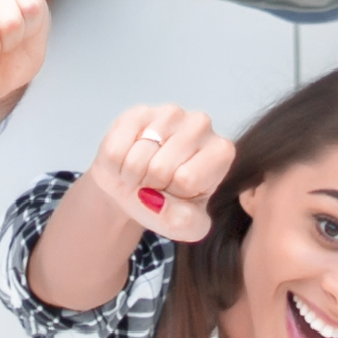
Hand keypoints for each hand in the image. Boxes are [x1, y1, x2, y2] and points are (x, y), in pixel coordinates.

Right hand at [89, 101, 236, 240]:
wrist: (135, 189)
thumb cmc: (167, 204)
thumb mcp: (185, 226)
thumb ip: (183, 222)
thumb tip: (160, 202)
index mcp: (221, 151)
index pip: (187, 181)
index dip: (174, 195)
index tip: (177, 192)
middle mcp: (201, 124)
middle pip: (161, 169)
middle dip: (152, 185)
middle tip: (156, 183)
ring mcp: (170, 113)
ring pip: (137, 160)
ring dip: (133, 176)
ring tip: (142, 173)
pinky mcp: (138, 112)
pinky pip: (116, 150)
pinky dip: (117, 166)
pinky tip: (128, 159)